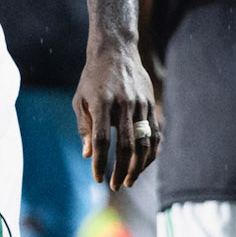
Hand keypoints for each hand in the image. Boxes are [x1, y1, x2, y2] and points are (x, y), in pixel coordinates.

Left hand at [74, 38, 159, 190]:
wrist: (116, 51)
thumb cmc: (93, 78)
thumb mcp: (80, 100)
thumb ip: (85, 127)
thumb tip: (88, 154)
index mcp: (102, 104)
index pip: (102, 140)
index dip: (100, 162)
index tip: (97, 178)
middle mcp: (124, 104)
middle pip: (127, 145)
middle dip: (122, 170)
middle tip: (116, 185)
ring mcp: (141, 104)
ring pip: (145, 141)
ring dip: (139, 165)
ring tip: (129, 180)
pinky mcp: (151, 104)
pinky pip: (155, 133)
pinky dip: (151, 151)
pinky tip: (144, 164)